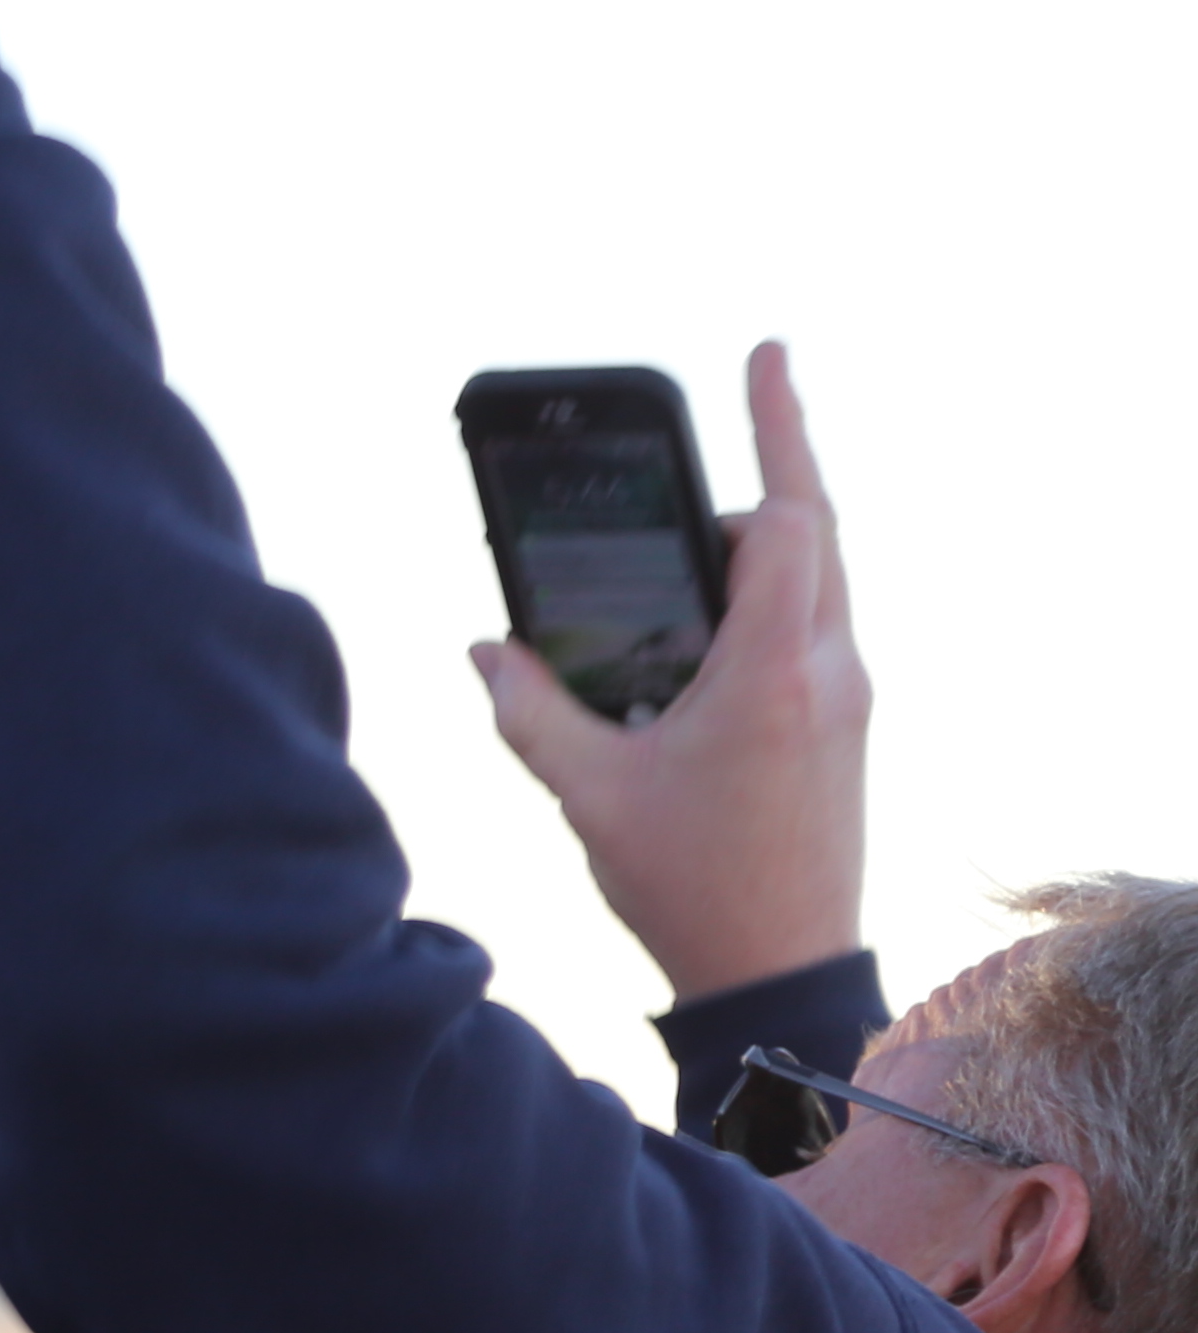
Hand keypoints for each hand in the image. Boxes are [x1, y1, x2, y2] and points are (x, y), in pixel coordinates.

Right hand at [474, 341, 867, 1005]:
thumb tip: (484, 650)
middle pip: (821, 524)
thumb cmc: (690, 885)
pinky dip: (776, 585)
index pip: (791, 518)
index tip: (758, 363)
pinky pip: (817, 620)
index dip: (774, 434)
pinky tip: (717, 604)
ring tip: (707, 510)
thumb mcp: (589, 795)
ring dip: (776, 524)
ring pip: (826, 571)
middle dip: (786, 446)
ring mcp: (848, 694)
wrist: (783, 969)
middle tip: (758, 380)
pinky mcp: (846, 721)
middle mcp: (829, 667)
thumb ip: (530, 712)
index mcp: (773, 670)